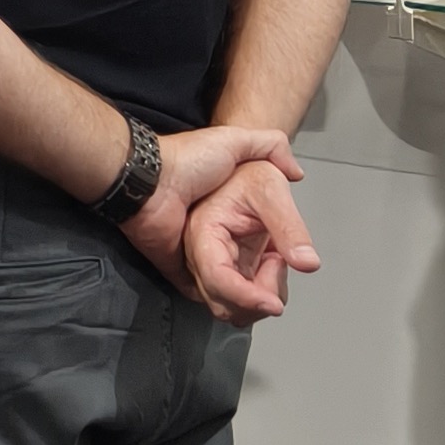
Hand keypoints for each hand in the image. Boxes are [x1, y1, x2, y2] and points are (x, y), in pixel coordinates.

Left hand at [114, 123, 300, 298]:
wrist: (149, 177)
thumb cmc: (187, 159)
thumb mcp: (234, 142)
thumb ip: (269, 146)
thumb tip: (296, 173)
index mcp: (236, 217)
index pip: (269, 252)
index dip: (280, 265)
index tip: (283, 261)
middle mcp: (222, 241)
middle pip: (254, 281)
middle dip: (268, 290)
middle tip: (273, 281)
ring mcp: (201, 258)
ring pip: (233, 296)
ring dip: (249, 300)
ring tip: (259, 292)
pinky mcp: (182, 271)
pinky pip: (207, 297)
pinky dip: (224, 302)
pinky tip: (237, 297)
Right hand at [184, 160, 320, 322]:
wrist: (239, 170)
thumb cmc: (245, 174)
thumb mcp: (271, 190)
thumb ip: (290, 228)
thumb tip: (307, 262)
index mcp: (203, 232)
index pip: (217, 278)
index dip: (246, 297)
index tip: (275, 304)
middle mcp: (200, 253)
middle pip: (222, 302)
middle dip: (258, 296)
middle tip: (278, 262)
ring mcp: (211, 264)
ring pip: (232, 307)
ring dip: (262, 294)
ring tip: (274, 258)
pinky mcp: (226, 270)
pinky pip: (242, 298)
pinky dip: (263, 291)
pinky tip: (270, 263)